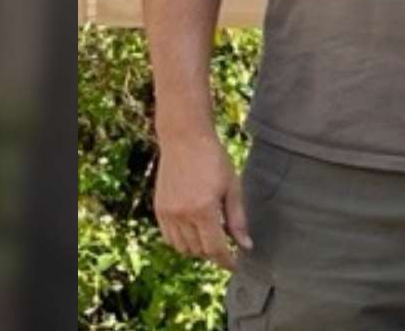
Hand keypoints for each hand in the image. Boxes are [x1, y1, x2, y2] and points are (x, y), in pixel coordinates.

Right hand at [153, 132, 248, 269]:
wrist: (184, 139)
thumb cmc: (214, 159)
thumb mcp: (233, 187)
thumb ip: (238, 219)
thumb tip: (246, 245)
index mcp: (203, 210)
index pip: (214, 248)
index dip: (226, 260)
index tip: (236, 265)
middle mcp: (182, 215)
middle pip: (198, 250)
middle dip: (214, 251)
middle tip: (227, 242)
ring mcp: (167, 213)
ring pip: (182, 247)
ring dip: (197, 247)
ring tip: (211, 233)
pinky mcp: (158, 209)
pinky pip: (169, 237)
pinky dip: (182, 240)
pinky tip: (194, 228)